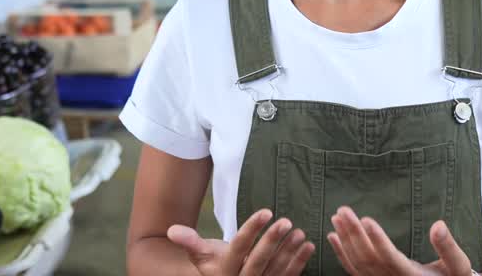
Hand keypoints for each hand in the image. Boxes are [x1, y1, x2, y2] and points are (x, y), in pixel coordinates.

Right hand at [168, 208, 315, 275]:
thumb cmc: (214, 264)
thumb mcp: (202, 254)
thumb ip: (190, 242)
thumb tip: (172, 230)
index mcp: (224, 271)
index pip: (238, 248)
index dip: (252, 230)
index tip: (266, 211)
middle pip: (258, 262)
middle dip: (272, 241)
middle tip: (286, 221)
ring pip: (275, 270)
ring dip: (289, 251)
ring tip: (299, 231)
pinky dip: (299, 262)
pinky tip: (309, 245)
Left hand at [327, 207, 474, 275]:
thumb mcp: (457, 265)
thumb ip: (447, 247)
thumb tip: (438, 225)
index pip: (391, 258)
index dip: (378, 240)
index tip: (367, 219)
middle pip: (369, 258)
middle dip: (354, 233)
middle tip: (343, 210)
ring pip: (358, 264)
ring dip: (345, 240)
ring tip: (336, 217)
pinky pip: (354, 271)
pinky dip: (341, 254)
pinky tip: (332, 236)